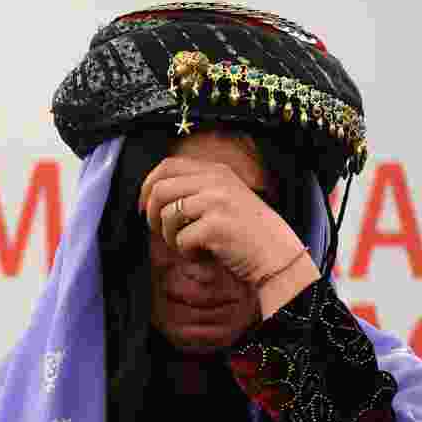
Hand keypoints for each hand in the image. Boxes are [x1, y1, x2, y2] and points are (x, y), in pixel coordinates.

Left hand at [138, 156, 317, 288]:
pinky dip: (187, 253)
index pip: (167, 166)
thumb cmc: (245, 233)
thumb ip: (194, 191)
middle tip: (161, 232)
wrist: (276, 255)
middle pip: (160, 190)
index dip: (148, 186)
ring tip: (189, 246)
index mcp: (216, 171)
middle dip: (153, 215)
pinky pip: (181, 239)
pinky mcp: (216, 225)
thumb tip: (151, 197)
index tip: (145, 207)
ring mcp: (216, 201)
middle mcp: (215, 180)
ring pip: (167, 216)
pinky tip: (204, 255)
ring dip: (170, 238)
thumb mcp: (223, 198)